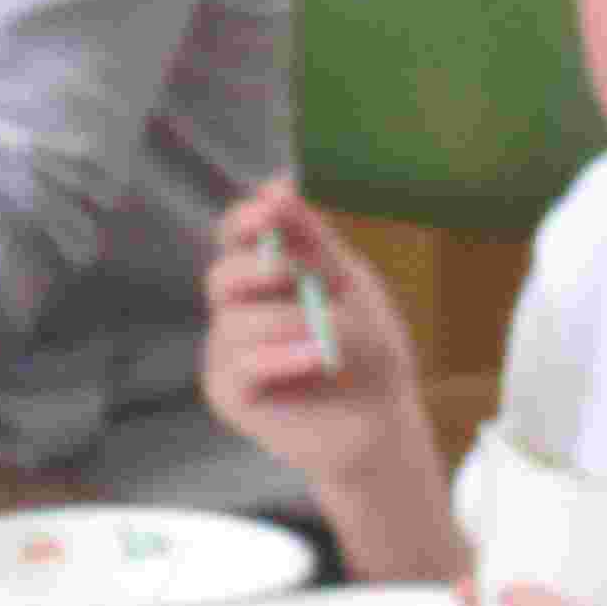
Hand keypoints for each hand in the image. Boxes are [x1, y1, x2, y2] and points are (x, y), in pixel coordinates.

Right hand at [200, 180, 457, 572]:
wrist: (383, 420)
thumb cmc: (368, 351)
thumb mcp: (349, 284)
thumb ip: (311, 239)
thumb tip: (275, 185)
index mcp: (265, 275)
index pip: (234, 234)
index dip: (245, 219)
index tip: (271, 209)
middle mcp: (238, 310)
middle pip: (223, 276)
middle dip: (267, 274)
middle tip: (308, 285)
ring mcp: (228, 352)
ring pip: (234, 323)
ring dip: (289, 324)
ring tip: (328, 341)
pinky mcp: (228, 393)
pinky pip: (239, 366)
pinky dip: (279, 358)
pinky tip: (315, 358)